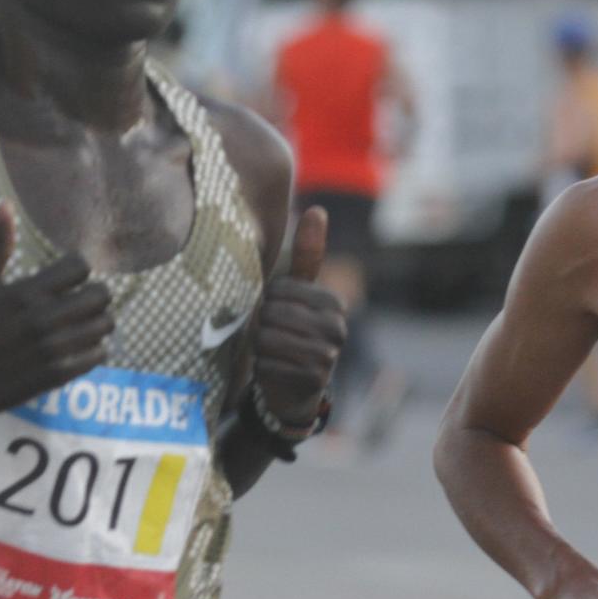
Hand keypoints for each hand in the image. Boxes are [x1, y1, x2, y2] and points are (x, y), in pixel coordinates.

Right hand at [0, 204, 113, 424]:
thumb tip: (5, 205)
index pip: (80, 267)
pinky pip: (100, 354)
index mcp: (27, 293)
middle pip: (101, 294)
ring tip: (82, 322)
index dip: (77, 268)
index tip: (67, 276)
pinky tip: (79, 346)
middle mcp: (45, 319)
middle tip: (81, 299)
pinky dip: (95, 348)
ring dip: (97, 321)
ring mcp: (55, 348)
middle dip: (93, 293)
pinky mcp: (60, 374)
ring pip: (105, 325)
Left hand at [251, 207, 346, 425]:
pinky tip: (274, 368)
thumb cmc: (293, 331)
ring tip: (273, 351)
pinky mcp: (311, 379)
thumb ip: (308, 254)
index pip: (280, 290)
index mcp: (333, 303)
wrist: (293, 389)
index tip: (279, 315)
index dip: (269, 301)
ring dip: (261, 345)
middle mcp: (337, 328)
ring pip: (268, 337)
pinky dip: (262, 366)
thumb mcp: (299, 294)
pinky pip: (268, 361)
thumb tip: (318, 209)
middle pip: (273, 313)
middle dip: (263, 324)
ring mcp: (327, 356)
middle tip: (273, 335)